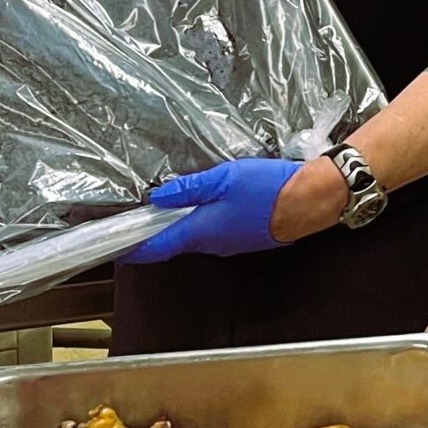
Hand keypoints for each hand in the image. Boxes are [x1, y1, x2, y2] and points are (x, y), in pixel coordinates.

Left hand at [121, 157, 301, 263]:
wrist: (310, 202)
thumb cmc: (267, 189)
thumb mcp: (223, 178)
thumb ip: (189, 188)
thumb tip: (158, 198)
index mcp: (200, 231)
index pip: (157, 248)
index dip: (134, 249)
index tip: (117, 248)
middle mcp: (212, 244)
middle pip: (174, 244)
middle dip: (155, 236)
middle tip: (139, 221)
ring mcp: (229, 244)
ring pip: (195, 238)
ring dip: (179, 228)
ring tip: (168, 211)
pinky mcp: (244, 238)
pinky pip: (214, 234)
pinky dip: (200, 224)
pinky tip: (205, 208)